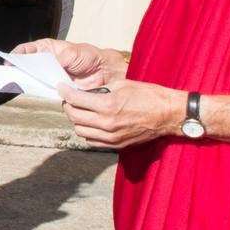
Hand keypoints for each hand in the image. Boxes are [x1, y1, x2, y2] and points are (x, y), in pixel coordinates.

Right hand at [13, 38, 125, 88]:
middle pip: (27, 65)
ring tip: (18, 83)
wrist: (105, 73)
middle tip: (9, 74)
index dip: (17, 55)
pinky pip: (44, 90)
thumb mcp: (72, 53)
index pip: (27, 50)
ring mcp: (50, 76)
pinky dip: (39, 91)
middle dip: (18, 69)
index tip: (10, 61)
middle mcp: (46, 62)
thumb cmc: (89, 57)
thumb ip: (57, 59)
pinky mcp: (56, 88)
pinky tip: (34, 91)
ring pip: (34, 78)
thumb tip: (44, 67)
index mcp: (47, 49)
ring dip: (27, 81)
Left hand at [57, 78, 181, 149]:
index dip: (64, 92)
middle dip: (68, 106)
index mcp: (107, 104)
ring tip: (80, 111)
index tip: (61, 87)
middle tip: (69, 99)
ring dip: (76, 120)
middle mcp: (107, 123)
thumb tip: (83, 91)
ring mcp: (111, 136)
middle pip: (74, 116)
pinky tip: (90, 123)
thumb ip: (100, 89)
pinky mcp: (116, 145)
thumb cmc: (148, 95)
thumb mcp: (121, 84)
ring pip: (80, 131)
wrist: (168, 114)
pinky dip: (87, 132)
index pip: (75, 99)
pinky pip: (92, 141)